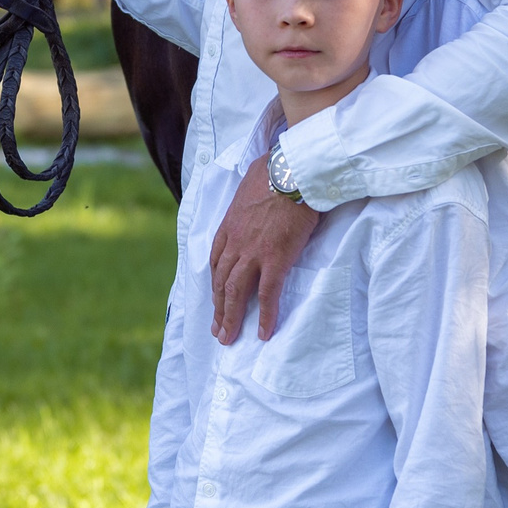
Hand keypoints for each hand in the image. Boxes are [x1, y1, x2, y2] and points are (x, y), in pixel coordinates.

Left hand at [208, 153, 320, 343]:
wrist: (291, 170)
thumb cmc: (276, 170)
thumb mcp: (252, 179)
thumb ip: (250, 192)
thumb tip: (257, 183)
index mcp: (229, 225)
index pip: (216, 261)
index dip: (215, 283)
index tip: (216, 299)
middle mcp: (236, 242)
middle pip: (221, 282)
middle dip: (218, 309)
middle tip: (218, 330)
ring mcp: (253, 252)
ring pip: (236, 292)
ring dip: (230, 318)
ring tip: (229, 337)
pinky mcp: (275, 259)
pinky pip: (266, 294)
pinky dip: (264, 316)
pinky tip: (262, 333)